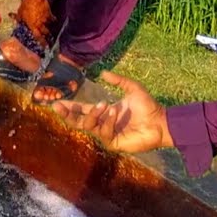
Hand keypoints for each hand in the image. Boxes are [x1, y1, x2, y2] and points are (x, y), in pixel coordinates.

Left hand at [15, 0, 54, 45]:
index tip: (44, 46)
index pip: (37, 37)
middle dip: (47, 37)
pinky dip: (52, 19)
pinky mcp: (49, 13)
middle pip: (45, 33)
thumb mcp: (20, 13)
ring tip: (51, 31)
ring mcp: (45, 19)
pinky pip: (52, 19)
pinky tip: (53, 20)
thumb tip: (13, 19)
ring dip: (49, 28)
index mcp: (32, 26)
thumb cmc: (26, 5)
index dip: (41, 42)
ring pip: (49, 27)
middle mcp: (40, 24)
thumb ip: (18, 18)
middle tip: (49, 40)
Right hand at [51, 71, 171, 153]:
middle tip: (58, 106)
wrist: (160, 121)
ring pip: (89, 126)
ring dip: (94, 114)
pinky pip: (103, 132)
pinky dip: (107, 121)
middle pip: (78, 121)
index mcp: (103, 112)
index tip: (56, 102)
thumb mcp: (132, 88)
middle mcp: (102, 124)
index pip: (82, 110)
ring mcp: (107, 134)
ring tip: (105, 104)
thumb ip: (118, 80)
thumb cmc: (148, 106)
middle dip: (67, 114)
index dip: (69, 107)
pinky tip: (115, 113)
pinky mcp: (113, 143)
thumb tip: (102, 73)